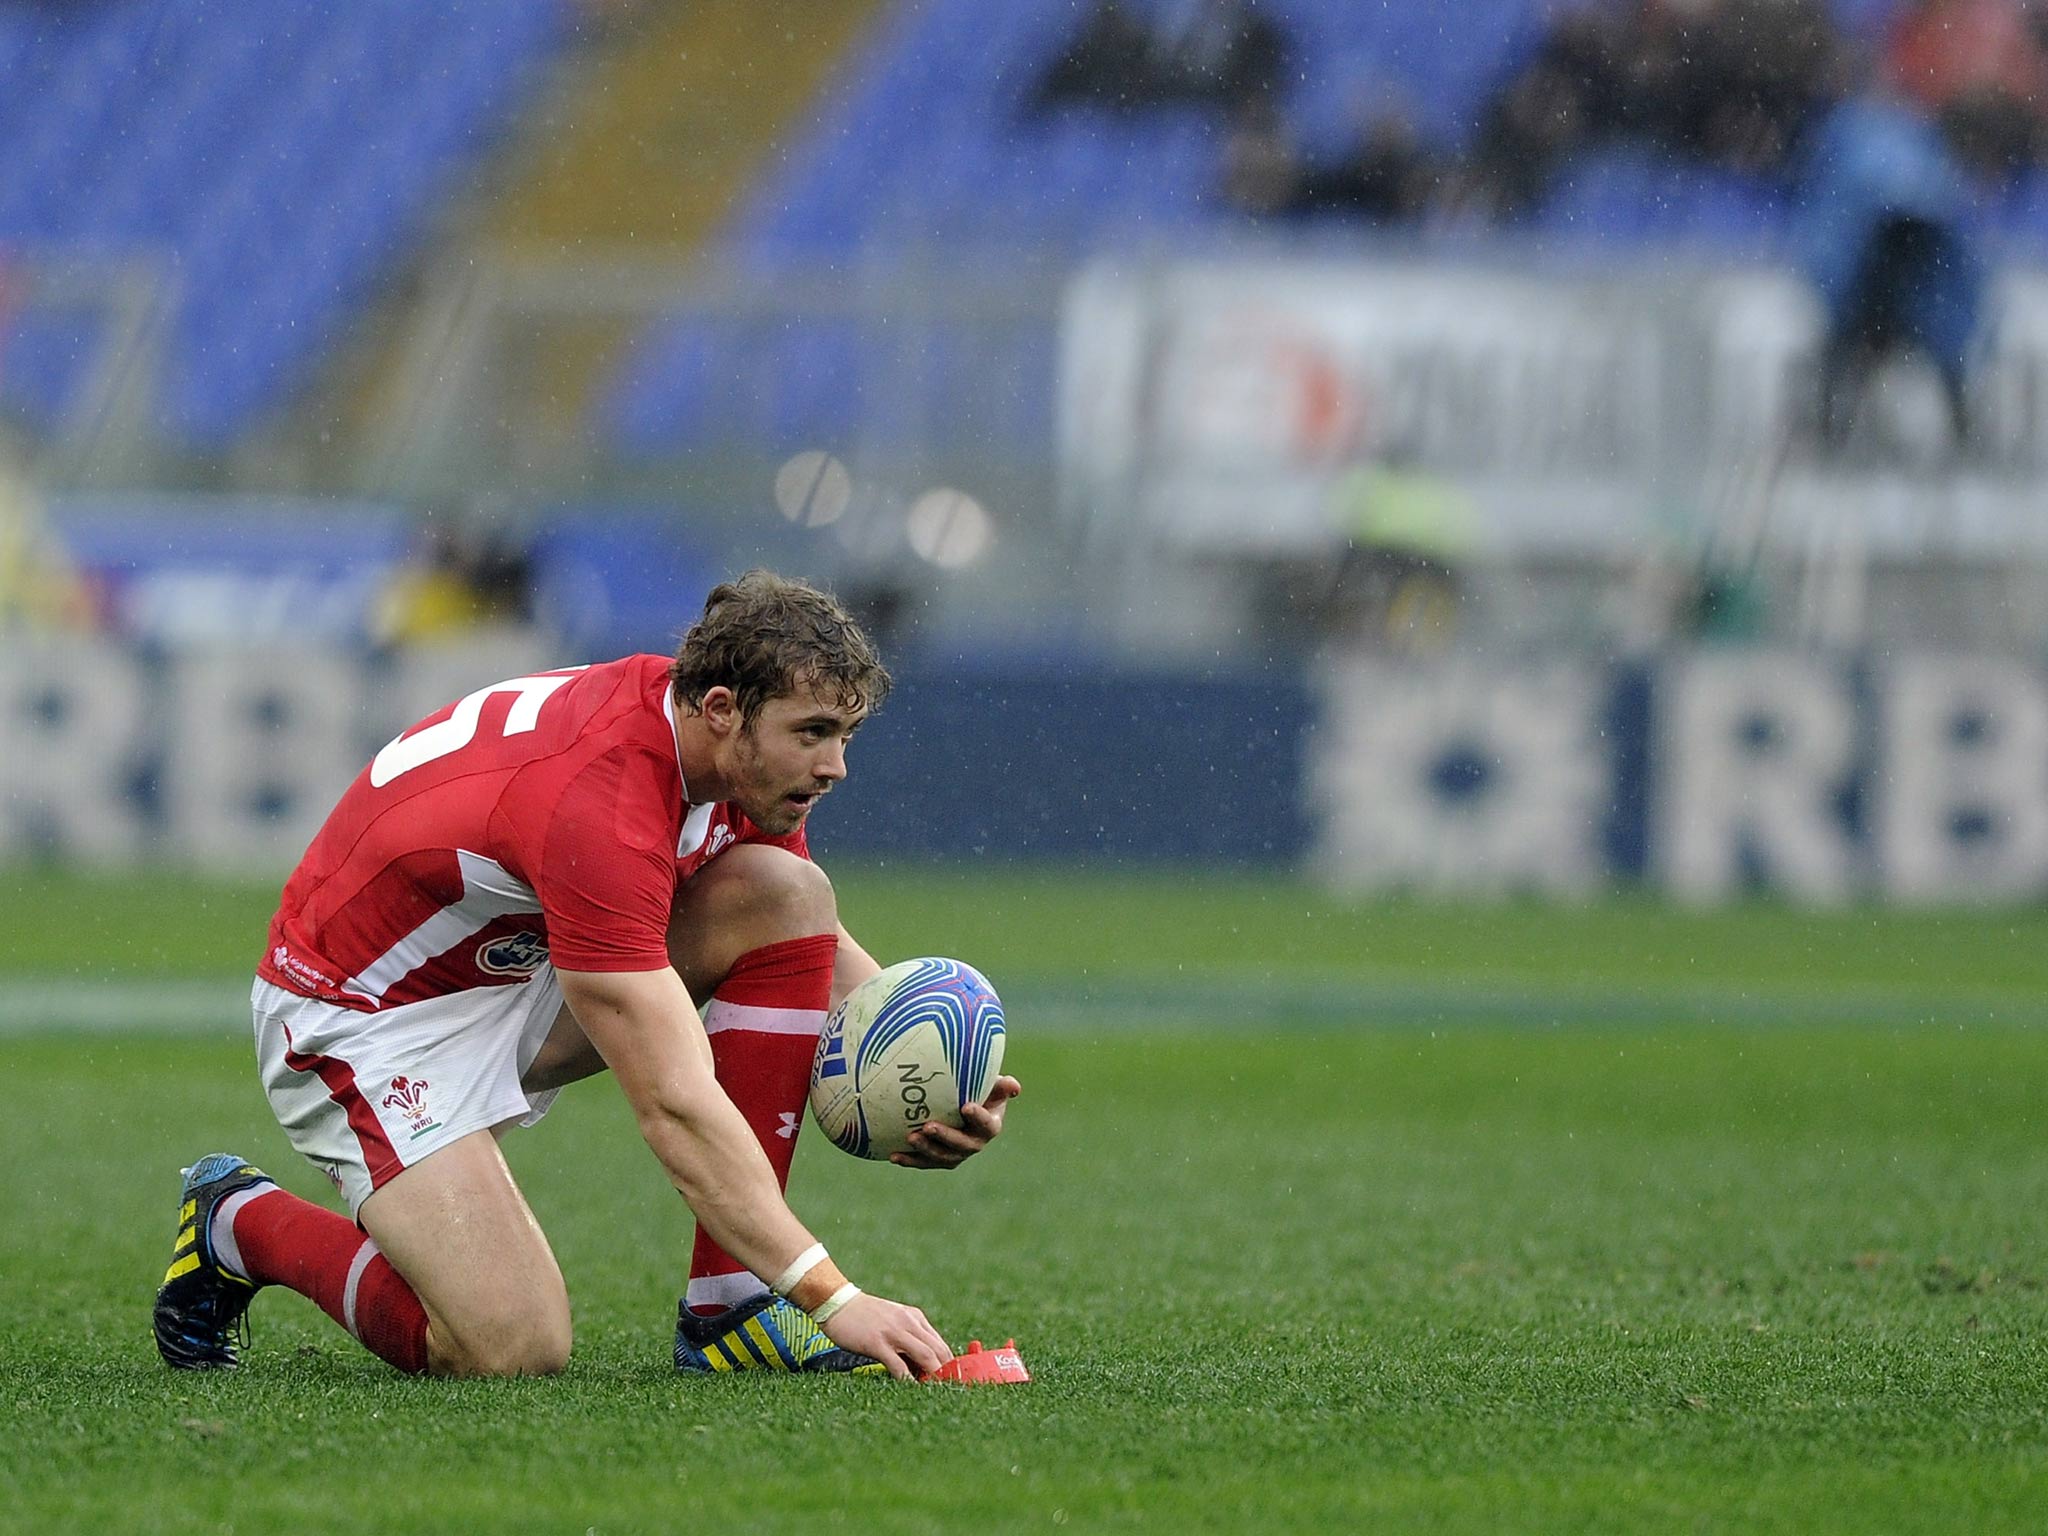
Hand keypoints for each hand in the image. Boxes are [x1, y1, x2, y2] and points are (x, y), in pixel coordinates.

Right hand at [818, 1291, 950, 1378]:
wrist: (838, 1303)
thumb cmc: (864, 1316)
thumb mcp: (893, 1320)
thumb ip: (908, 1337)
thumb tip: (920, 1364)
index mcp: (915, 1317)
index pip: (940, 1343)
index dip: (949, 1365)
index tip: (951, 1381)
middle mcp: (909, 1323)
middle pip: (938, 1350)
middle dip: (947, 1372)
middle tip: (949, 1390)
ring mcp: (894, 1332)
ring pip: (925, 1356)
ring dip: (934, 1376)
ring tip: (937, 1392)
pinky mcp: (877, 1343)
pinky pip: (899, 1365)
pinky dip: (908, 1380)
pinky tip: (911, 1389)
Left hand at [890, 1076, 1021, 1169]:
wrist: (962, 1106)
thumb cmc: (978, 1089)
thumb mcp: (991, 1084)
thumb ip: (1001, 1085)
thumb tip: (1014, 1086)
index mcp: (990, 1126)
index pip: (986, 1124)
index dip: (978, 1117)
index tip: (965, 1106)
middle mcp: (975, 1144)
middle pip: (962, 1145)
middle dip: (945, 1137)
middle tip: (928, 1126)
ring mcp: (956, 1154)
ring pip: (942, 1157)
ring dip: (926, 1149)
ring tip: (910, 1137)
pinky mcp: (938, 1159)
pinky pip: (923, 1162)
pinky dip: (909, 1160)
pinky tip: (894, 1155)